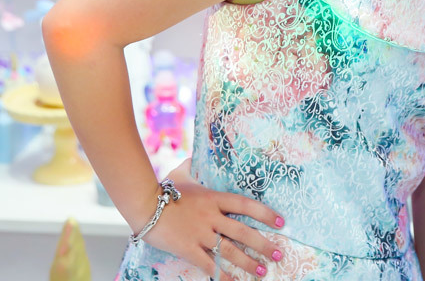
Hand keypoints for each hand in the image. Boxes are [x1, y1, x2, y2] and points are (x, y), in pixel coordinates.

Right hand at [143, 171, 285, 278]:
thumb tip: (196, 155)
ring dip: (248, 262)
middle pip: (243, 232)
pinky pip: (209, 266)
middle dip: (263, 244)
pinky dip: (223, 276)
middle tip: (279, 253)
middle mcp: (211, 217)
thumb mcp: (181, 172)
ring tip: (262, 271)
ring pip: (230, 251)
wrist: (143, 204)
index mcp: (214, 198)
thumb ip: (193, 165)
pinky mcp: (188, 249)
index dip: (265, 213)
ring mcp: (200, 234)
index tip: (281, 221)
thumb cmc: (162, 188)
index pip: (246, 205)